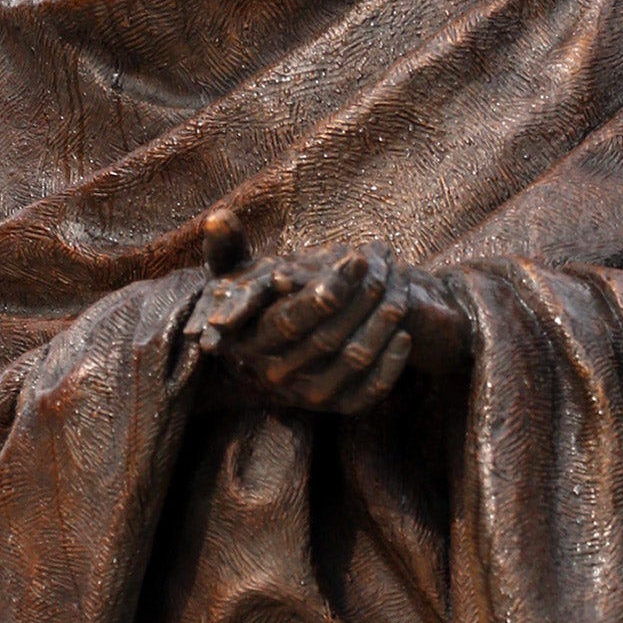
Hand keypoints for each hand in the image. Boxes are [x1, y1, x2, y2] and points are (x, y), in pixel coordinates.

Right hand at [188, 218, 471, 413]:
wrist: (269, 353)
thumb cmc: (253, 301)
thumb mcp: (232, 275)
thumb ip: (225, 246)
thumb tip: (217, 216)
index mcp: (252, 343)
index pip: (290, 320)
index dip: (327, 289)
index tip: (355, 258)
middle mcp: (278, 375)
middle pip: (327, 339)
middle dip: (361, 301)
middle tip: (385, 270)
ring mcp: (308, 395)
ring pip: (352, 363)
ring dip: (381, 328)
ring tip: (399, 295)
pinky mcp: (337, 406)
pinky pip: (369, 393)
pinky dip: (391, 366)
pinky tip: (405, 336)